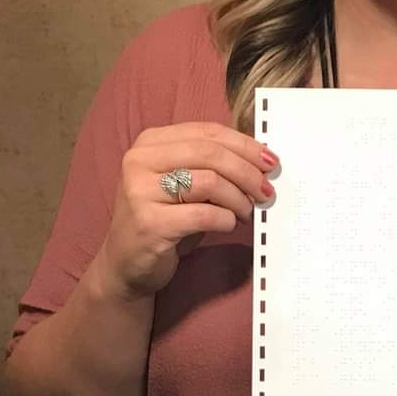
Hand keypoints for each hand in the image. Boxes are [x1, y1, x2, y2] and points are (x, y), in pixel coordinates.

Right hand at [93, 123, 275, 298]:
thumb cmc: (163, 220)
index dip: (244, 144)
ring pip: (210, 182)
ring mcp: (141, 191)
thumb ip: (211, 166)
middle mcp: (140, 161)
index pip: (207, 132)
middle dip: (247, 171)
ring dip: (239, 198)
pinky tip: (229, 224)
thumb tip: (260, 161)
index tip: (269, 160)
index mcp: (150, 142)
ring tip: (247, 211)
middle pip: (210, 153)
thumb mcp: (184, 184)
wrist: (127, 263)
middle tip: (266, 189)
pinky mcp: (149, 223)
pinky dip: (226, 219)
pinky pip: (204, 214)